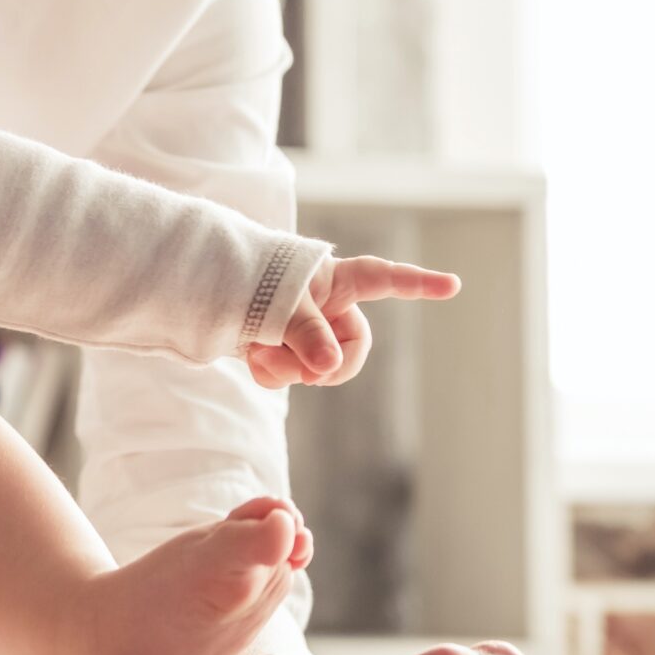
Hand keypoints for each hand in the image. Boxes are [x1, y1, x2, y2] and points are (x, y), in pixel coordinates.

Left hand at [246, 256, 459, 387]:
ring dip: (290, 368)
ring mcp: (304, 331)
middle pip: (353, 348)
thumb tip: (329, 367)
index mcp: (333, 280)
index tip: (453, 285)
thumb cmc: (245, 284)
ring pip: (318, 368)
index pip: (383, 279)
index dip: (418, 284)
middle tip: (307, 373)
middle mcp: (325, 306)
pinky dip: (271, 373)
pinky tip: (252, 358)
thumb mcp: (280, 305)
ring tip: (260, 351)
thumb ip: (309, 335)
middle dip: (330, 366)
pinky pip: (291, 375)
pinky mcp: (282, 351)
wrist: (201, 292)